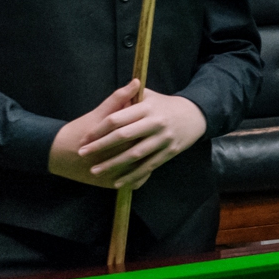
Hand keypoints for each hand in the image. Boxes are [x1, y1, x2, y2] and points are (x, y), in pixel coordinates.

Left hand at [54, 83, 210, 191]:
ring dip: (113, 164)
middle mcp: (155, 122)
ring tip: (96, 170)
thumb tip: (109, 97)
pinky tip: (118, 182)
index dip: (98, 129)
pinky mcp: (170, 151)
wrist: (195, 114)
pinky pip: (149, 166)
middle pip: (123, 136)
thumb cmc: (165, 105)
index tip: (84, 138)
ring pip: (135, 154)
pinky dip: (133, 175)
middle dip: (101, 146)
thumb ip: (128, 96)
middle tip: (82, 154)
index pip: (117, 118)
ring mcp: (163, 138)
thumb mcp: (149, 95)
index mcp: (147, 107)